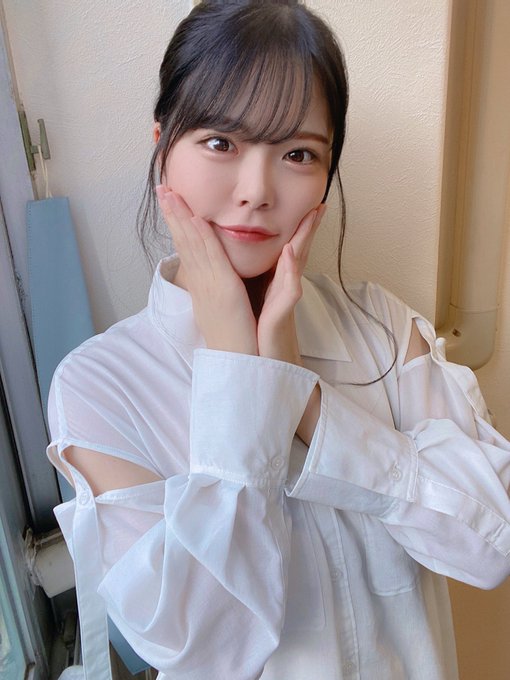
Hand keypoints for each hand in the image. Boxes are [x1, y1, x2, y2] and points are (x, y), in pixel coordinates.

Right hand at [156, 186, 257, 354]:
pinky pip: (210, 256)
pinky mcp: (224, 288)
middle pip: (183, 240)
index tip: (169, 204)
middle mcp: (201, 281)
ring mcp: (210, 284)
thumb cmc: (232, 336)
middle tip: (161, 188)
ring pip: (192, 243)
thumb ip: (215, 289)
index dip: (176, 225)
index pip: (186, 248)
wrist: (238, 359)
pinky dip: (201, 236)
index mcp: (201, 284)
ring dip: (181, 216)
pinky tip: (194, 217)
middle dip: (172, 213)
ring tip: (169, 192)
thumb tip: (211, 279)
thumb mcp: (220, 308)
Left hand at [257, 205, 326, 362]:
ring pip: (298, 263)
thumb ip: (254, 283)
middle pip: (297, 248)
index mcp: (273, 283)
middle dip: (307, 225)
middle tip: (318, 200)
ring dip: (306, 238)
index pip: (282, 247)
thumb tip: (240, 263)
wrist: (262, 371)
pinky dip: (291, 271)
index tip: (302, 202)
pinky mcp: (281, 315)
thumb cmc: (256, 337)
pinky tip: (291, 252)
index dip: (291, 225)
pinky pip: (289, 291)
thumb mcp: (252, 303)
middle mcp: (282, 288)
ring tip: (314, 214)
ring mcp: (284, 301)